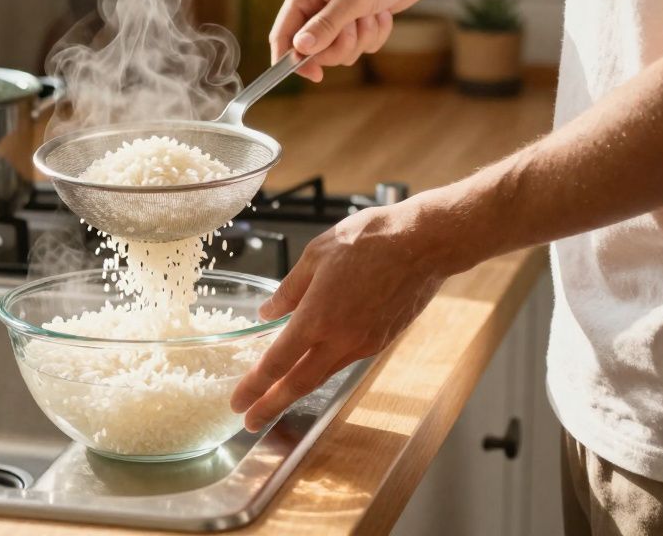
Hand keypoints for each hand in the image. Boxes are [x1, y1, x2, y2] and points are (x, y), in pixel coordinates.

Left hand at [230, 199, 453, 431]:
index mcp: (317, 317)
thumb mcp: (315, 255)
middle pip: (299, 384)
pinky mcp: (381, 341)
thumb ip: (288, 290)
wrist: (424, 244)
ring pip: (323, 375)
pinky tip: (312, 364)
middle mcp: (340, 339)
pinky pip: (345, 360)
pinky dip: (323, 368)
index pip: (277, 363)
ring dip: (296, 390)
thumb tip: (267, 312)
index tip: (238, 402)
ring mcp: (364, 343)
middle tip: (250, 422)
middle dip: (271, 406)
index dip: (255, 386)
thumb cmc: (369, 240)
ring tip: (276, 399)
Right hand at [270, 0, 438, 80]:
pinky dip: (374, 35)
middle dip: (339, 44)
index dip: (292, 58)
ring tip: (373, 14)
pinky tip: (383, 14)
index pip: (283, 33)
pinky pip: (359, 46)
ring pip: (339, 50)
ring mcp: (337, 12)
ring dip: (361, 39)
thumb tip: (300, 48)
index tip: (314, 75)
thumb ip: (325, 25)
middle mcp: (316, 2)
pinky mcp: (356, 20)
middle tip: (355, 29)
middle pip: (314, 48)